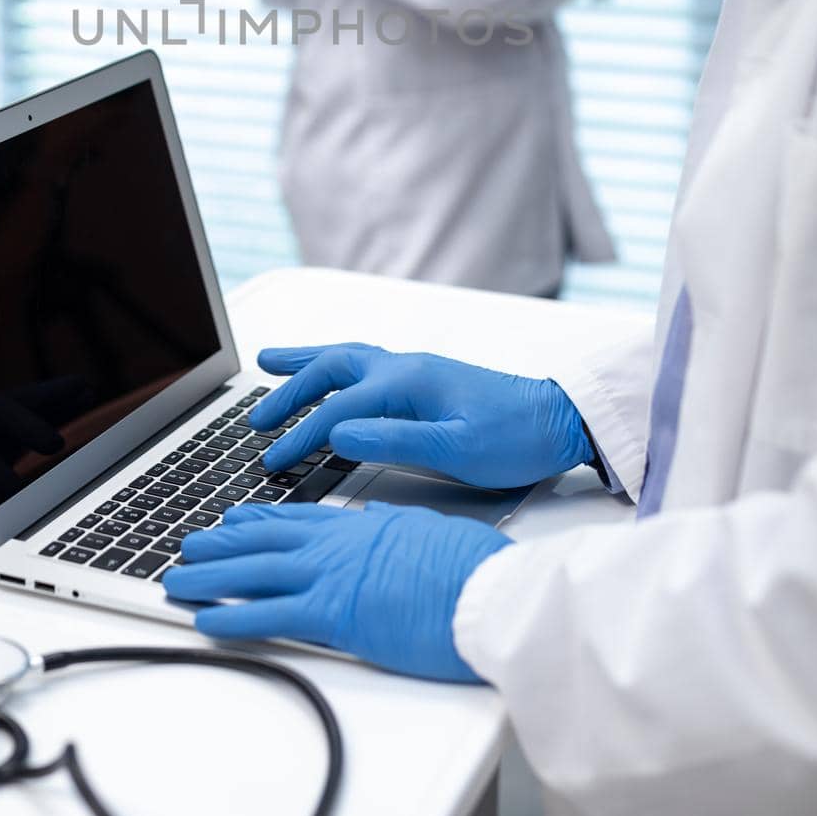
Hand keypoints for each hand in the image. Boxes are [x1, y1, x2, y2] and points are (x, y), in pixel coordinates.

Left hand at [163, 501, 508, 679]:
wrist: (487, 591)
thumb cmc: (471, 569)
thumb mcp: (428, 532)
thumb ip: (396, 527)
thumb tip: (382, 522)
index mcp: (361, 526)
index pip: (297, 518)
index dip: (258, 519)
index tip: (231, 518)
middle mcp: (338, 545)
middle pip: (265, 541)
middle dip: (221, 544)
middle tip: (189, 545)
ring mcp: (332, 576)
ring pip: (254, 572)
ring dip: (211, 577)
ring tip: (177, 580)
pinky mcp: (333, 614)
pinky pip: (270, 615)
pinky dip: (234, 617)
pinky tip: (207, 620)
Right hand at [250, 343, 591, 487]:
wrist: (560, 421)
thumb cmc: (515, 438)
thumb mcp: (458, 450)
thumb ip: (396, 440)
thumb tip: (339, 433)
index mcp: (409, 382)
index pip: (339, 406)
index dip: (302, 433)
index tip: (272, 457)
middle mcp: (406, 367)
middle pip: (332, 369)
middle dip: (289, 391)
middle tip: (256, 418)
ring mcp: (414, 370)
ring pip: (345, 358)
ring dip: (304, 365)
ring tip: (268, 363)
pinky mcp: (423, 380)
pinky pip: (362, 364)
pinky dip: (332, 365)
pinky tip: (325, 373)